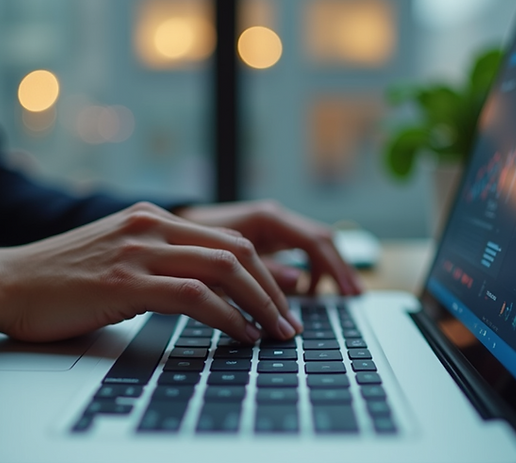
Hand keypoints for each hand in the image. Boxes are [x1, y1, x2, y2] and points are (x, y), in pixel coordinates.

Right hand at [0, 202, 302, 342]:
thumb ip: (158, 260)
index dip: (264, 271)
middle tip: (289, 322)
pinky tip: (241, 335)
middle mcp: (150, 225)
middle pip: (235, 250)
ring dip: (260, 304)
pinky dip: (227, 317)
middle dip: (272, 289)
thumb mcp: (117, 255)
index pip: (227, 238)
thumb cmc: (58, 279)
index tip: (281, 301)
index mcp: (151, 217)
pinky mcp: (125, 281)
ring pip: (223, 269)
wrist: (5, 282)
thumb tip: (205, 290)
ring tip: (276, 333)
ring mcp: (138, 250)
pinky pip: (194, 296)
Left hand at [176, 200, 362, 294]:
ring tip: (341, 296)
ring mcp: (271, 225)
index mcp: (264, 219)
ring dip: (329, 268)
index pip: (313, 243)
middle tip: (353, 296)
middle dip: (338, 268)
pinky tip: (310, 290)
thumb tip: (296, 285)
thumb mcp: (217, 267)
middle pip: (321, 239)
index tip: (343, 295)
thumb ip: (255, 273)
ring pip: (313, 242)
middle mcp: (272, 217)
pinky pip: (300, 248)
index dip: (331, 270)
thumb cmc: (186, 249)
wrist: (162, 233)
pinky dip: (311, 267)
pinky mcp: (266, 235)